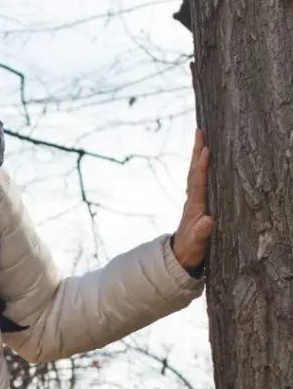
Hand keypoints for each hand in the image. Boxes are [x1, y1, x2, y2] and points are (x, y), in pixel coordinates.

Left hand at [171, 129, 214, 272]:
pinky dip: (200, 166)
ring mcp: (193, 200)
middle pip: (193, 171)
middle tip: (200, 131)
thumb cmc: (190, 249)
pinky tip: (203, 158)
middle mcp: (192, 200)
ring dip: (197, 155)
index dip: (201, 166)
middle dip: (196, 151)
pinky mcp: (196, 202)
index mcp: (194, 206)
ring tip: (202, 137)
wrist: (180, 257)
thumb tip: (208, 220)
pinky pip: (198, 179)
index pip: (198, 181)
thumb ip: (202, 232)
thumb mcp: (198, 243)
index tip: (205, 150)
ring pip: (195, 173)